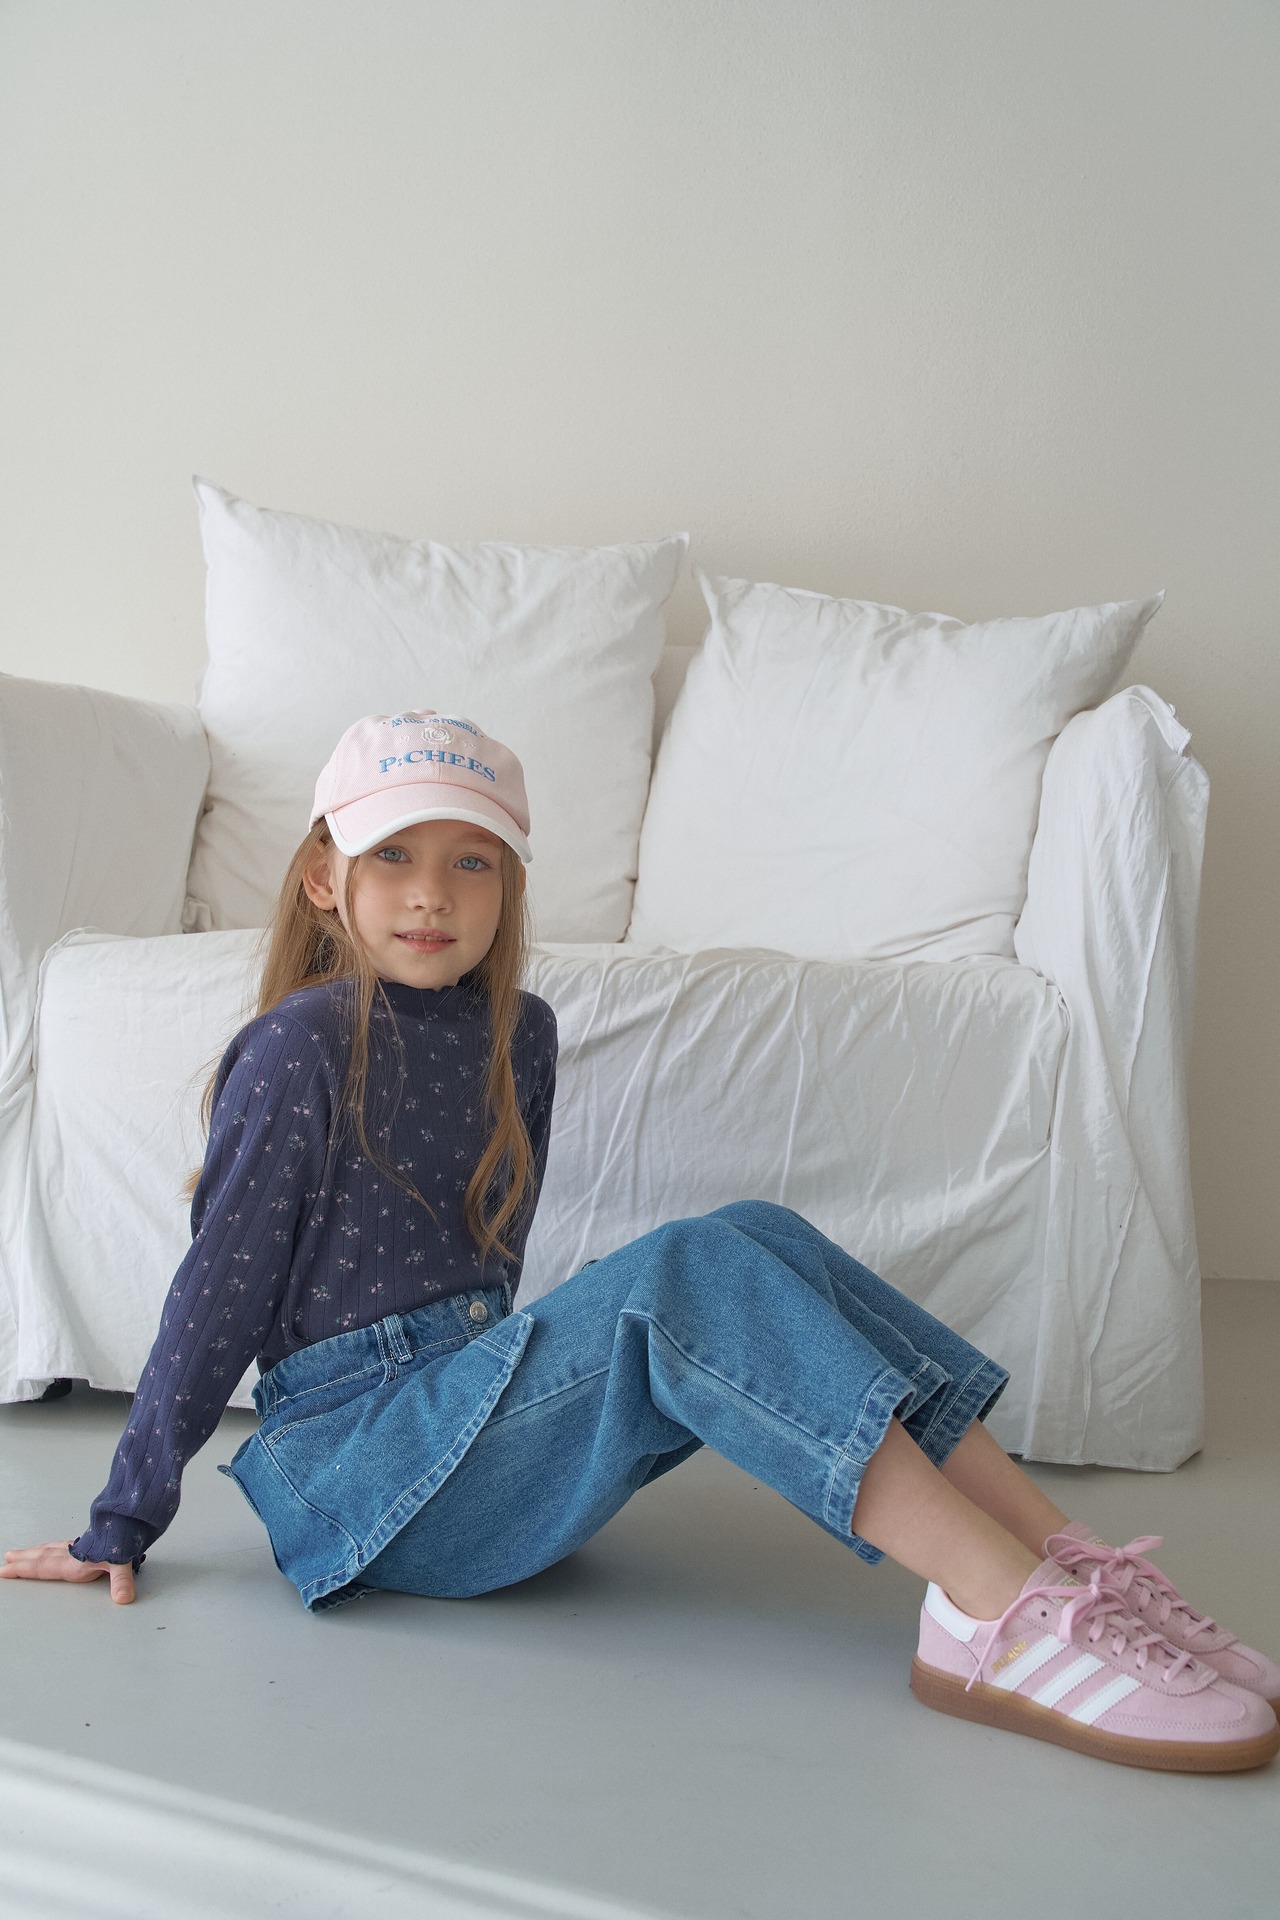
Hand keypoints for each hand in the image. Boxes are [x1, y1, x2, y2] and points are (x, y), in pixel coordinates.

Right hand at [1, 1540, 135, 1603]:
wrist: (133, 1516)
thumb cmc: (125, 1539)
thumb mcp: (123, 1562)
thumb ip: (121, 1581)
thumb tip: (122, 1599)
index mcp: (75, 1562)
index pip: (43, 1567)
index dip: (23, 1569)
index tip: (5, 1569)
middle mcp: (73, 1553)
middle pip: (42, 1556)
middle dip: (23, 1559)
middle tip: (7, 1558)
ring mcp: (80, 1545)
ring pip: (51, 1548)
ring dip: (35, 1551)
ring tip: (21, 1552)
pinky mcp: (88, 1539)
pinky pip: (62, 1544)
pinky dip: (52, 1546)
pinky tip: (54, 1547)